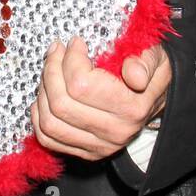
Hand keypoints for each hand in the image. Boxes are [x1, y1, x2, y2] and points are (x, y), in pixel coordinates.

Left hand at [30, 37, 171, 161]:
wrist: (156, 99)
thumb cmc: (150, 72)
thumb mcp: (155, 58)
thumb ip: (145, 62)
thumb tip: (134, 75)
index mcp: (132, 108)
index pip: (81, 84)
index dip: (70, 58)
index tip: (75, 43)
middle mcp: (115, 132)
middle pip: (61, 104)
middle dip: (51, 71)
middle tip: (56, 51)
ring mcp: (99, 146)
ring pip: (50, 122)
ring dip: (43, 92)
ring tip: (51, 70)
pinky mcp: (87, 152)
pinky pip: (48, 138)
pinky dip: (39, 115)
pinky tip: (46, 94)